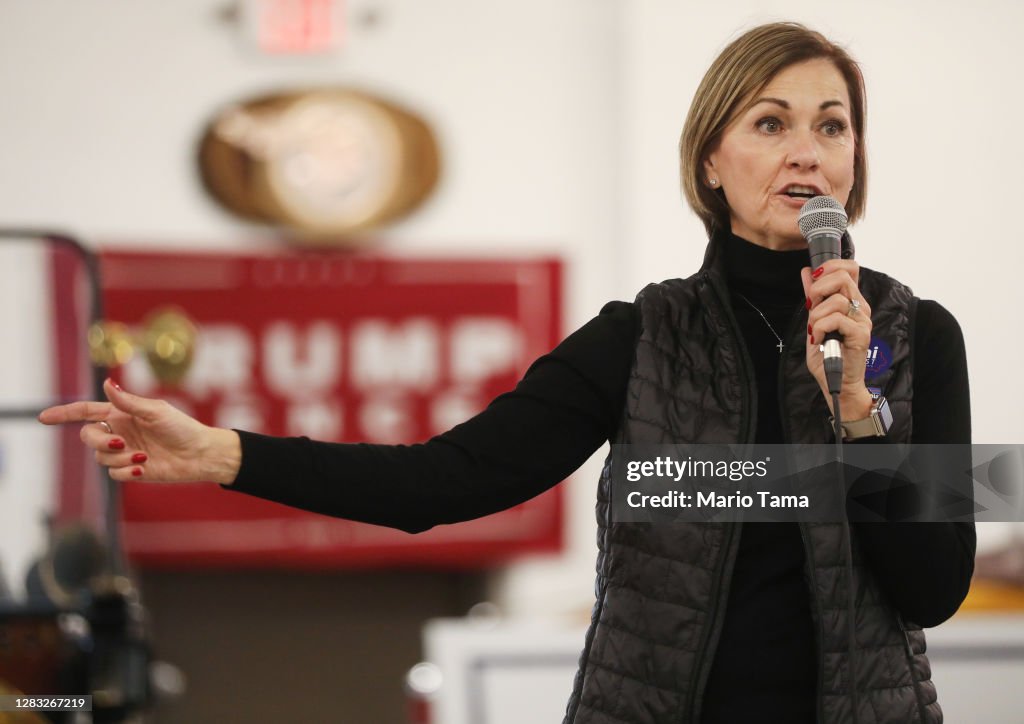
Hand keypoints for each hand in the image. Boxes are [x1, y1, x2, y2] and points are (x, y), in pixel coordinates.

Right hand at [37, 379, 240, 484]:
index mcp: (122, 413)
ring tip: (142, 455)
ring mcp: (123, 451)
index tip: (43, 417)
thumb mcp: (156, 411)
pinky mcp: (130, 470)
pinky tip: (143, 466)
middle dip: (99, 441)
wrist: (200, 454)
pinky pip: (113, 473)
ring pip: (100, 457)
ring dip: (118, 457)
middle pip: (88, 436)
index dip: (64, 414)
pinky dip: (125, 470)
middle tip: (120, 443)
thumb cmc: (182, 427)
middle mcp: (119, 431)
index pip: (85, 412)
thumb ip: (128, 402)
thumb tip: (106, 383)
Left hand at [801, 260, 872, 419]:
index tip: (814, 279)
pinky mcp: (861, 335)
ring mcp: (862, 321)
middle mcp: (860, 308)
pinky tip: (818, 339)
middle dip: (818, 289)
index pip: (850, 268)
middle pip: (842, 277)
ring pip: (837, 300)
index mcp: (851, 301)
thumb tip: (807, 272)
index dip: (831, 266)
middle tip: (811, 307)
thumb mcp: (814, 321)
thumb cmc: (827, 354)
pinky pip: (836, 320)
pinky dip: (820, 328)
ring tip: (814, 330)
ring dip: (816, 315)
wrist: (836, 382)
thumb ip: (813, 297)